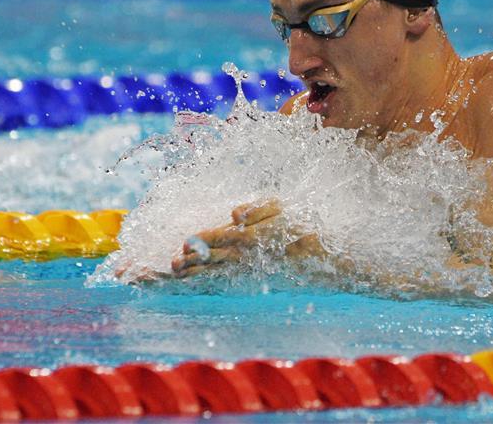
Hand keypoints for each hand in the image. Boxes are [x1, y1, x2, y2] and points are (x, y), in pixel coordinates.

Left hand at [171, 199, 324, 277]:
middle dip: (194, 262)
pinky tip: (195, 284)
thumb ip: (258, 209)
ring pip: (219, 271)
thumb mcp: (281, 208)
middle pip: (217, 258)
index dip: (204, 240)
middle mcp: (249, 254)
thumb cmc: (297, 225)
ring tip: (177, 274)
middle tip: (172, 265)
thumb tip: (234, 213)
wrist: (320, 256)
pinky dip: (209, 283)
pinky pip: (227, 282)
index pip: (224, 236)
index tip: (184, 244)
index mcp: (254, 235)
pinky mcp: (252, 280)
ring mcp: (250, 269)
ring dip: (198, 274)